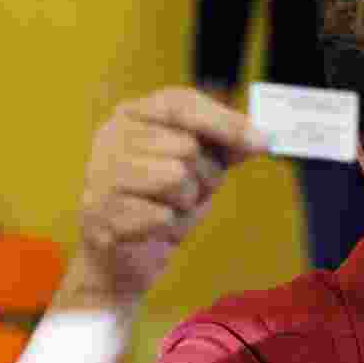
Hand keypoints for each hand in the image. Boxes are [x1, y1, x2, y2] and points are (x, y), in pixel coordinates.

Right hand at [62, 87, 268, 306]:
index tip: (263, 142)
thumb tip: (261, 138)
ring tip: (169, 209)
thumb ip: (228, 147)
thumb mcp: (202, 168)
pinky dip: (169, 228)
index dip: (224, 122)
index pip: (181, 103)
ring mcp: (100, 173)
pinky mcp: (100, 212)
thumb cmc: (164, 203)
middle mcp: (111, 136)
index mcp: (134, 115)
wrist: (125, 258)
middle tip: (188, 192)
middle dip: (203, 176)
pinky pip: (162, 215)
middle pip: (187, 145)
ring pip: (175, 178)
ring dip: (185, 202)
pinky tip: (152, 230)